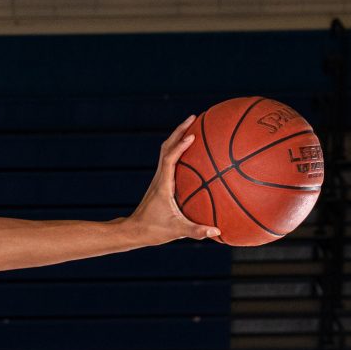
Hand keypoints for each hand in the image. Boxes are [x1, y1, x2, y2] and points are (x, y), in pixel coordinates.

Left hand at [129, 119, 219, 245]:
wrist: (133, 231)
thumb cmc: (153, 231)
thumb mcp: (176, 231)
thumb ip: (196, 231)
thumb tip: (217, 231)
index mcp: (163, 185)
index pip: (170, 159)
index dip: (180, 146)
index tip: (193, 135)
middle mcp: (159, 177)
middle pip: (166, 146)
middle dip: (180, 130)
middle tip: (195, 117)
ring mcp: (158, 178)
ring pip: (166, 150)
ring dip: (178, 136)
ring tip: (194, 126)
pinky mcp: (160, 182)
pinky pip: (170, 159)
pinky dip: (179, 149)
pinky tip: (193, 150)